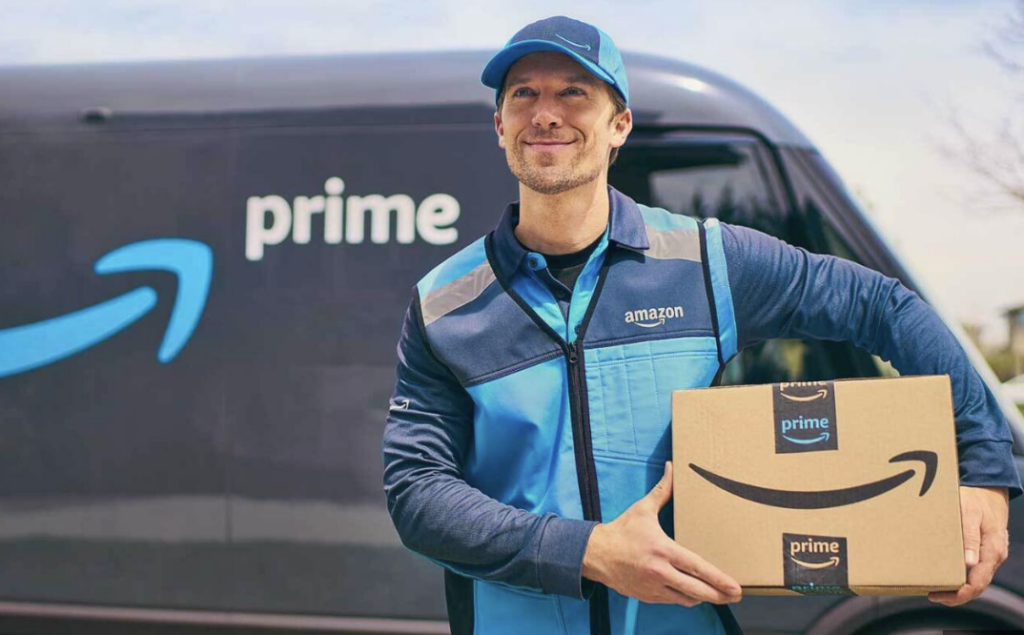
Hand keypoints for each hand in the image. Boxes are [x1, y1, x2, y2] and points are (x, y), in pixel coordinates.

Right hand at [582, 461, 741, 606]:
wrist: (596, 555)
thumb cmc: (622, 531)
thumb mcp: (642, 509)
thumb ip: (662, 490)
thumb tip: (672, 467)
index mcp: (663, 550)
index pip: (697, 568)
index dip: (718, 579)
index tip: (735, 586)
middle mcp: (660, 572)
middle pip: (697, 590)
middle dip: (720, 595)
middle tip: (736, 595)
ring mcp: (654, 588)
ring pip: (687, 599)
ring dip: (704, 597)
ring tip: (718, 595)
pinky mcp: (648, 597)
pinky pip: (673, 601)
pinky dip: (685, 598)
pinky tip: (693, 593)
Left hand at [928, 486, 1009, 606]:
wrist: (988, 488)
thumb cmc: (976, 498)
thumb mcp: (969, 512)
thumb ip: (969, 536)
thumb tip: (969, 563)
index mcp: (992, 550)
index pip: (978, 583)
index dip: (959, 594)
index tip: (938, 595)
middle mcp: (994, 556)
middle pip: (978, 586)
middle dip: (956, 595)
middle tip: (933, 596)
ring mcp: (991, 554)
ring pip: (977, 579)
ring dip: (959, 588)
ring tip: (936, 589)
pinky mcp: (985, 550)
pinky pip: (976, 570)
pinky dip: (962, 577)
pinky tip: (946, 575)